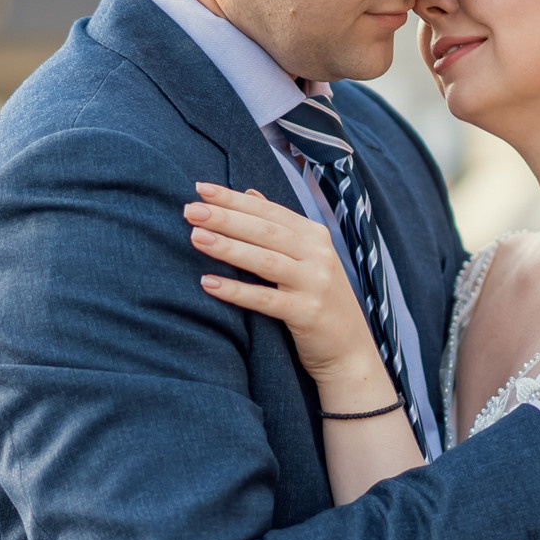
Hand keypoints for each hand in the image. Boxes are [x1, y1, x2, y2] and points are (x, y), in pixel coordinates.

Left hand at [186, 184, 394, 406]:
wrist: (350, 350)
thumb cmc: (319, 299)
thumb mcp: (306, 257)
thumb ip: (279, 226)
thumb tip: (250, 193)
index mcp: (315, 235)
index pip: (268, 211)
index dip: (234, 199)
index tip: (201, 189)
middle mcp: (318, 254)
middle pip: (265, 231)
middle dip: (225, 217)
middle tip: (190, 210)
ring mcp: (315, 283)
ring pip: (265, 260)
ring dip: (228, 247)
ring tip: (195, 237)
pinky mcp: (308, 313)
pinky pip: (266, 300)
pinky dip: (237, 291)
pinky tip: (208, 283)